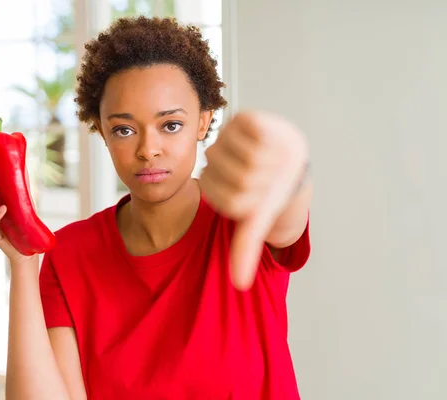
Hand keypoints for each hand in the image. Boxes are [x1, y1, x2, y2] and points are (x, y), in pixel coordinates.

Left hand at [199, 111, 307, 289]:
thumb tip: (240, 284)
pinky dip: (271, 141)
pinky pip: (257, 135)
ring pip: (252, 161)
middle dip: (266, 183)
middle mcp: (215, 158)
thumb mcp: (258, 220)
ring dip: (271, 164)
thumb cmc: (271, 192)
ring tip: (271, 160)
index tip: (261, 196)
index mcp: (214, 183)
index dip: (255, 202)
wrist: (288, 158)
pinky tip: (270, 142)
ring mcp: (227, 137)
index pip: (234, 204)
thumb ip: (246, 246)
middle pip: (244, 182)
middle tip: (270, 177)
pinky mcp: (243, 117)